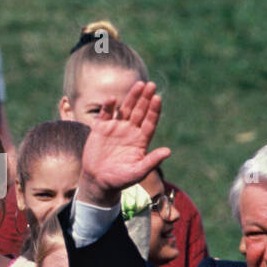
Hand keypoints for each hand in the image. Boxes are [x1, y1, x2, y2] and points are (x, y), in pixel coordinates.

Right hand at [77, 81, 171, 206]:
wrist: (98, 182)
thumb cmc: (120, 179)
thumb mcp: (138, 172)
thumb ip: (152, 161)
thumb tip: (168, 151)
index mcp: (141, 140)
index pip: (150, 122)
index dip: (154, 110)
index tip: (157, 98)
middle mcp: (130, 131)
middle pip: (140, 111)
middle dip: (145, 98)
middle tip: (151, 85)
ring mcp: (115, 128)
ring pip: (125, 109)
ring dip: (132, 97)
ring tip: (139, 85)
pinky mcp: (101, 129)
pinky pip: (106, 114)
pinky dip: (108, 107)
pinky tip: (112, 100)